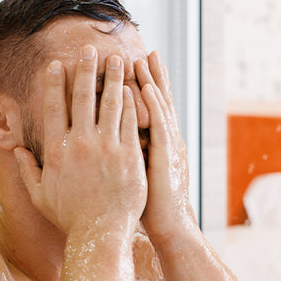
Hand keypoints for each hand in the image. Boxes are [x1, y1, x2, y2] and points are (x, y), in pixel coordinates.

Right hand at [15, 46, 146, 236]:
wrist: (100, 235)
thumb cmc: (70, 218)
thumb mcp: (40, 196)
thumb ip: (27, 170)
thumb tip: (15, 151)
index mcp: (56, 151)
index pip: (53, 107)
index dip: (54, 83)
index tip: (57, 64)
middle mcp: (80, 144)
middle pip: (83, 97)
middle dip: (86, 69)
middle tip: (90, 49)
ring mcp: (107, 148)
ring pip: (111, 103)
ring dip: (114, 78)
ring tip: (119, 60)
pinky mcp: (129, 155)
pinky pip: (131, 122)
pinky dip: (132, 103)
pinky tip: (135, 88)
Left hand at [135, 52, 195, 243]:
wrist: (170, 228)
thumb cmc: (147, 207)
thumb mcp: (137, 176)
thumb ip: (128, 156)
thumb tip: (111, 144)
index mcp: (158, 145)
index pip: (150, 110)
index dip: (146, 87)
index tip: (136, 66)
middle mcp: (166, 141)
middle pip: (159, 102)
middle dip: (154, 76)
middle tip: (147, 52)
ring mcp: (168, 148)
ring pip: (161, 108)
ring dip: (154, 82)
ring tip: (146, 59)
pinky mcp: (166, 158)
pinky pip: (160, 127)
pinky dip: (155, 106)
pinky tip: (148, 89)